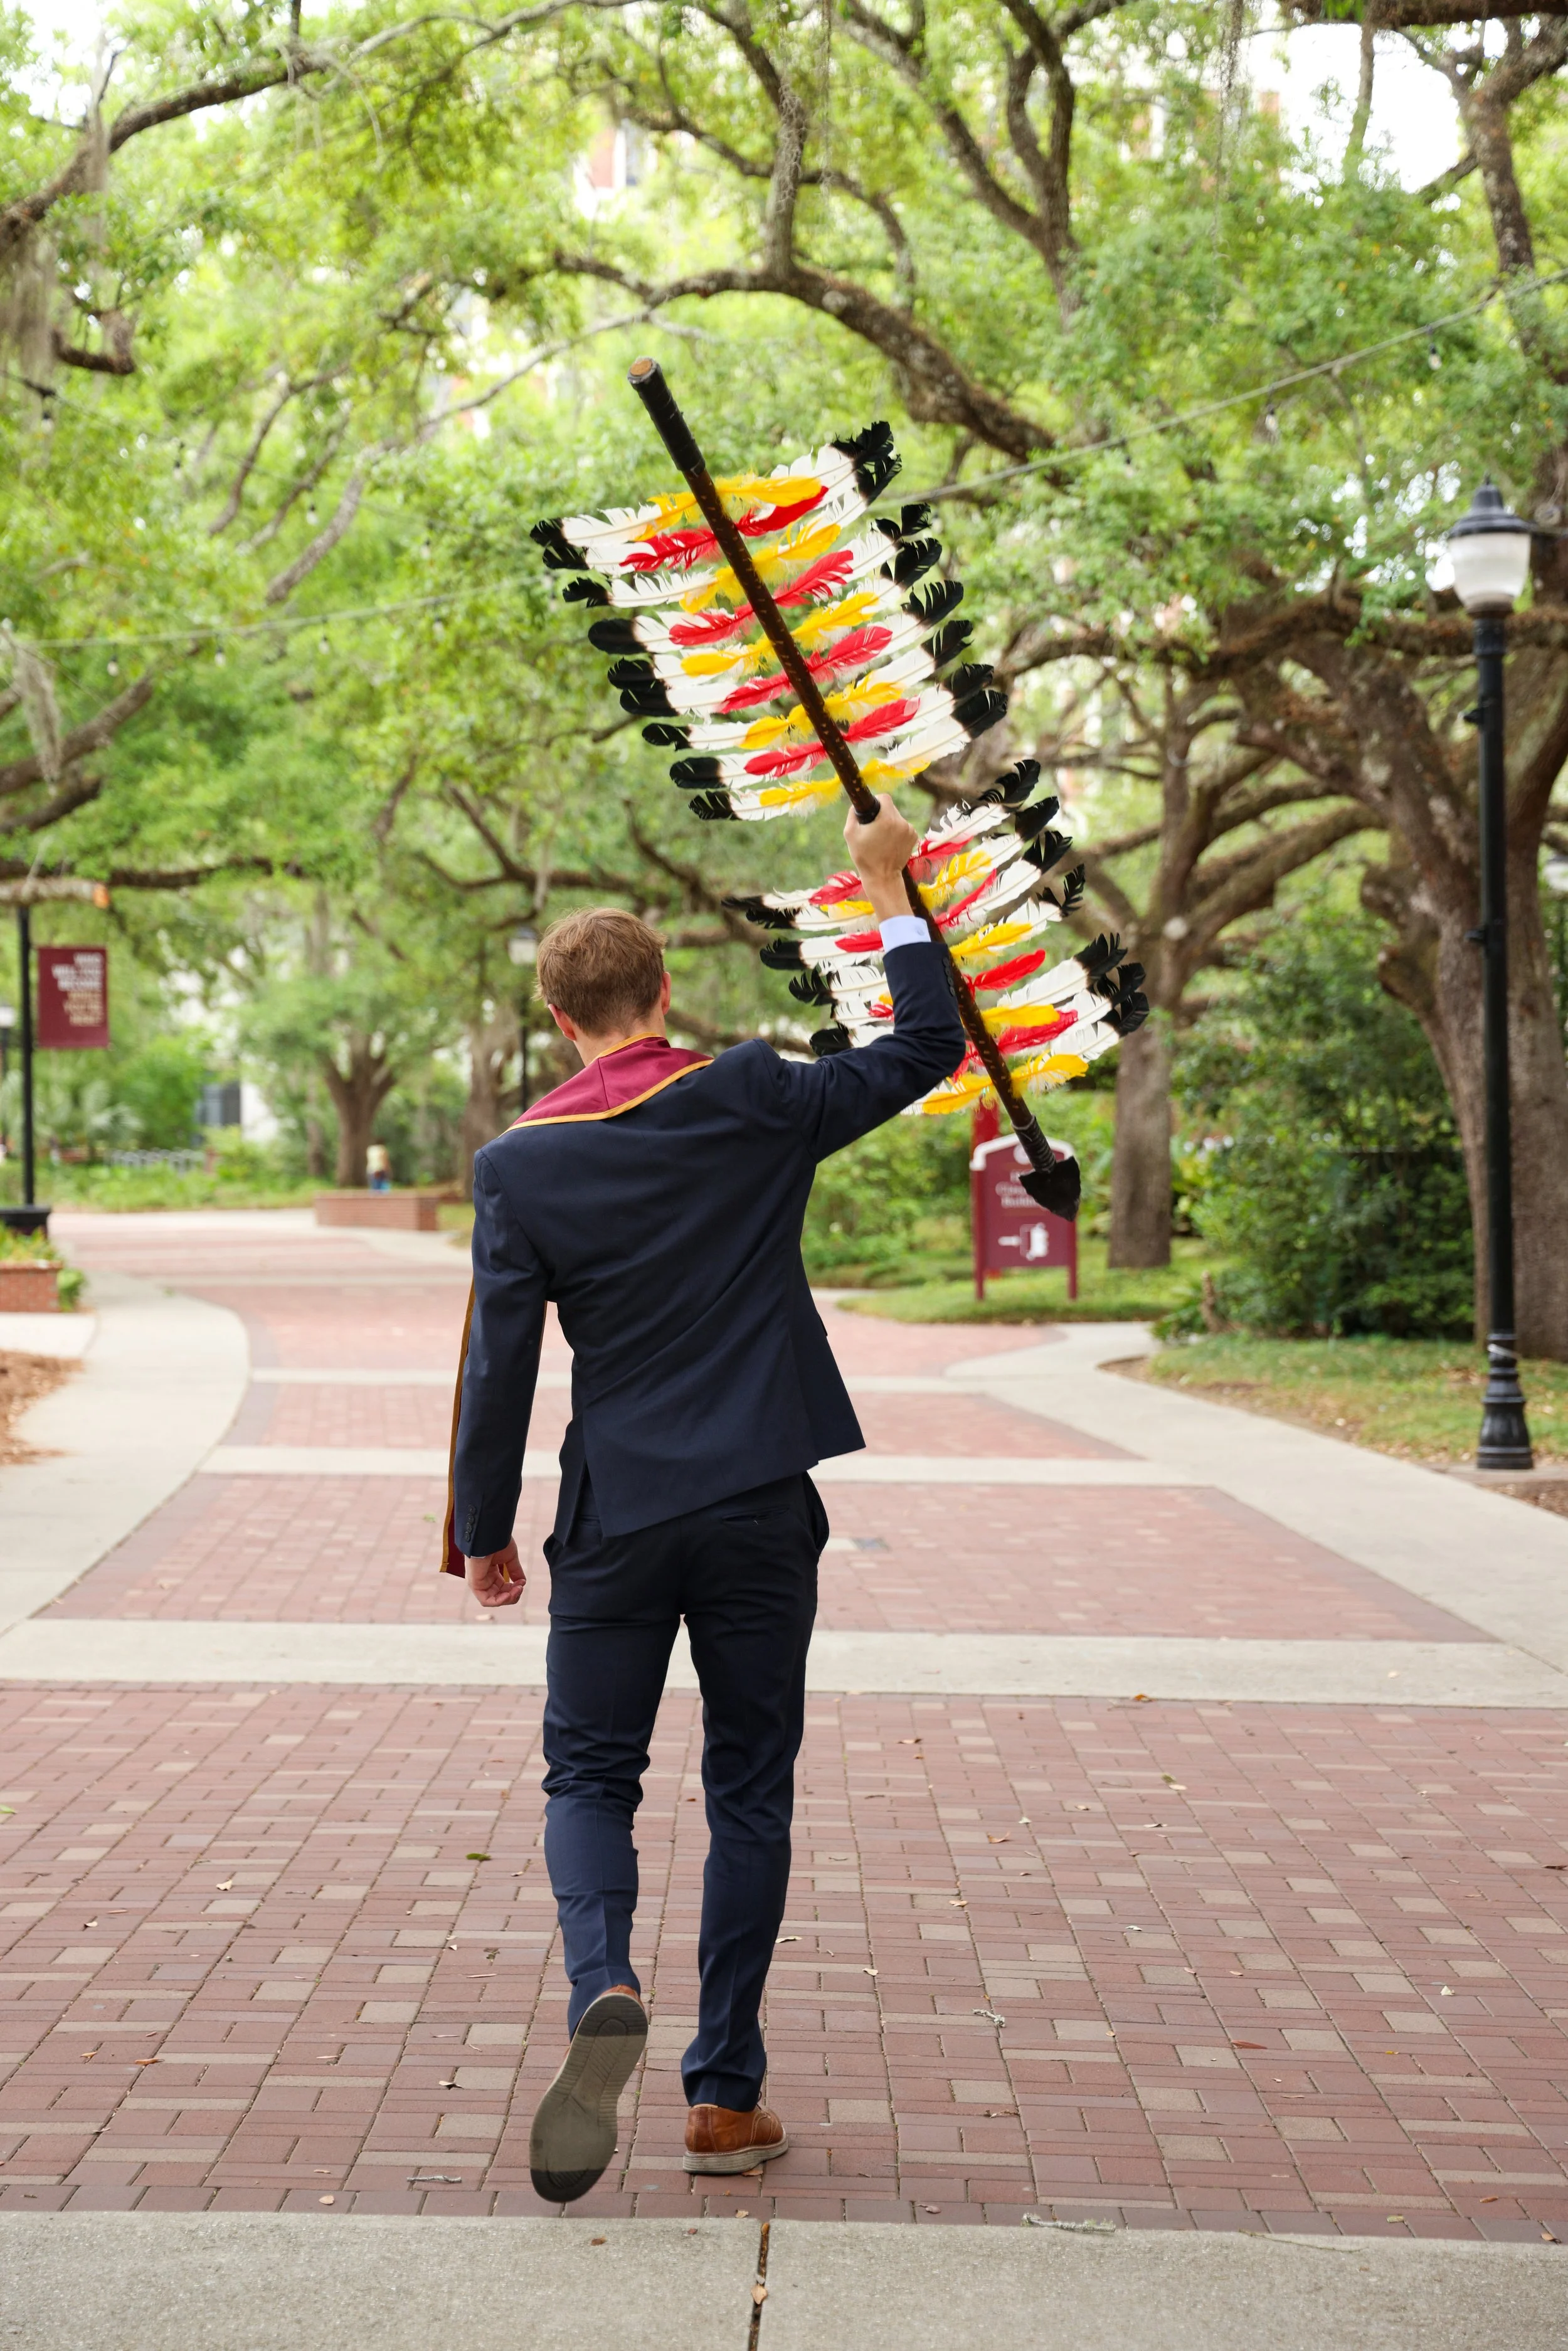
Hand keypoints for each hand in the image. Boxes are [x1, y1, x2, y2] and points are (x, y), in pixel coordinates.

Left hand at [465, 1539, 525, 1608]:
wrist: (489, 1534)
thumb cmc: (497, 1541)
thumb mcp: (510, 1558)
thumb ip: (515, 1571)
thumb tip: (522, 1582)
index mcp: (491, 1572)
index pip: (503, 1588)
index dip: (514, 1588)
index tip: (522, 1582)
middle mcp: (484, 1578)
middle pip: (500, 1595)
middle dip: (513, 1594)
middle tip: (521, 1587)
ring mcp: (478, 1582)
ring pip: (494, 1599)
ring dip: (508, 1598)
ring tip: (517, 1590)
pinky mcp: (474, 1584)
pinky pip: (486, 1600)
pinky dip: (499, 1601)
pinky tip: (508, 1595)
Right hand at [844, 793, 920, 919]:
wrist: (882, 876)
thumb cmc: (864, 856)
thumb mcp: (850, 833)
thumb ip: (853, 814)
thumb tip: (857, 804)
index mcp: (887, 819)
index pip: (884, 797)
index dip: (877, 801)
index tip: (872, 811)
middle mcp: (901, 822)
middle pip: (891, 808)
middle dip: (882, 814)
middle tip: (874, 829)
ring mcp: (910, 830)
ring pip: (898, 818)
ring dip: (890, 824)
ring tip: (882, 839)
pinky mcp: (914, 837)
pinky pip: (904, 827)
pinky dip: (897, 832)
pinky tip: (890, 843)